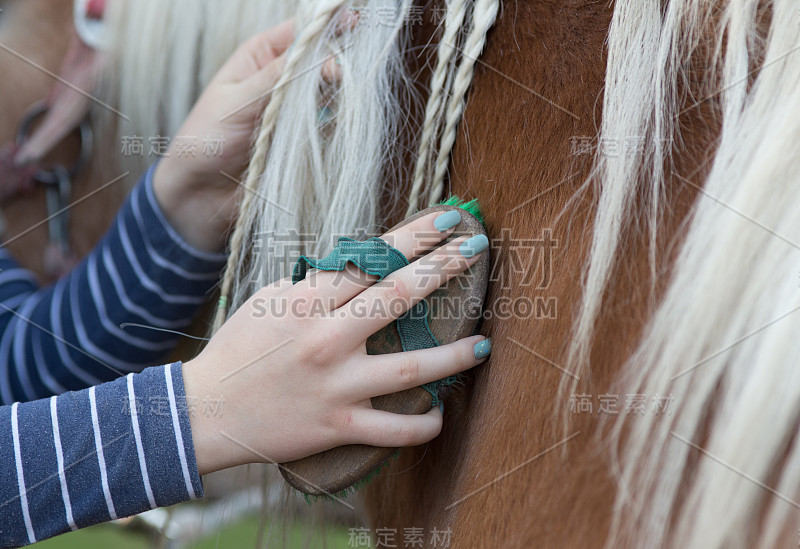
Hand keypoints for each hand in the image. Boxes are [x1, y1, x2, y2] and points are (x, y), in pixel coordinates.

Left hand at [152, 19, 337, 251]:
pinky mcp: (304, 140)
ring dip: (338, 94)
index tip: (351, 23)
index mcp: (259, 58)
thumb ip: (277, 77)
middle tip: (336, 76)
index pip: (299, 31)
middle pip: (321, 60)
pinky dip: (336, 124)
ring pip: (330, 92)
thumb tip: (320, 53)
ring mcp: (295, 111)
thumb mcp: (237, 101)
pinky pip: (330, 126)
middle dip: (334, 63)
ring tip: (336, 99)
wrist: (201, 195)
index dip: (325, 25)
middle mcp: (281, 80)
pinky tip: (333, 125)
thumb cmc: (206, 141)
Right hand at [182, 211, 490, 474]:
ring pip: (410, 368)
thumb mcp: (270, 301)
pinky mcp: (337, 425)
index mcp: (308, 302)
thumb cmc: (239, 348)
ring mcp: (336, 385)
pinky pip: (391, 429)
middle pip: (397, 297)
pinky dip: (421, 425)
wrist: (206, 410)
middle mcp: (327, 339)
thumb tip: (359, 267)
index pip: (371, 259)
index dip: (414, 236)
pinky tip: (440, 415)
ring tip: (484, 344)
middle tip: (475, 250)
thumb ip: (316, 285)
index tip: (447, 219)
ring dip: (453, 355)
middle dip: (442, 269)